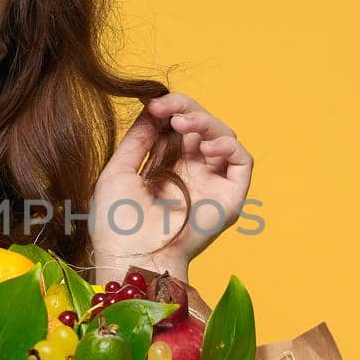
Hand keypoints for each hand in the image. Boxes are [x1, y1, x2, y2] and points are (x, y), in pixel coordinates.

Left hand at [90, 91, 253, 282]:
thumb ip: (137, 139)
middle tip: (167, 108)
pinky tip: (207, 146)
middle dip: (186, 108)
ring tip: (183, 124)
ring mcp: (211, 184)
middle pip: (201, 126)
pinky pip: (242, 162)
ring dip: (206, 122)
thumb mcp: (118, 171)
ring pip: (223, 137)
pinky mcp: (229, 198)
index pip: (177, 126)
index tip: (152, 104)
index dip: (169, 109)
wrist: (131, 256)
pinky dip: (229, 146)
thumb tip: (150, 109)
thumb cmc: (117, 223)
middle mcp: (191, 172)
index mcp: (165, 166)